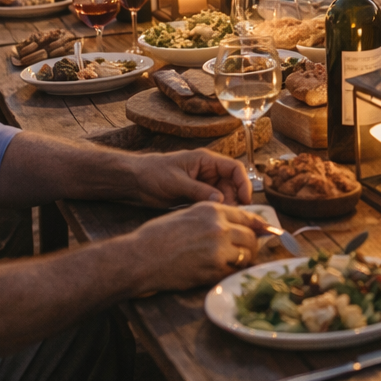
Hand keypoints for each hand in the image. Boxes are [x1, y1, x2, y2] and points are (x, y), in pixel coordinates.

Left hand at [126, 149, 253, 207]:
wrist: (134, 180)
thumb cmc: (153, 173)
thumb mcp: (176, 181)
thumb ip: (198, 190)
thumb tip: (220, 200)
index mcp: (205, 161)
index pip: (234, 168)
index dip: (243, 183)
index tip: (246, 200)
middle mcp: (207, 171)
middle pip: (231, 184)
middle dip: (234, 199)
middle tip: (231, 215)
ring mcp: (202, 184)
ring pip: (223, 195)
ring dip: (225, 206)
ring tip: (221, 219)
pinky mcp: (195, 195)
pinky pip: (211, 202)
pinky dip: (214, 210)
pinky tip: (212, 219)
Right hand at [130, 202, 269, 292]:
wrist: (142, 256)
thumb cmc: (159, 235)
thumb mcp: (188, 215)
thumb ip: (212, 217)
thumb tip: (232, 224)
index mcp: (212, 209)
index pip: (246, 216)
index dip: (259, 226)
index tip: (266, 231)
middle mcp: (219, 227)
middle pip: (250, 237)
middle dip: (253, 245)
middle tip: (249, 251)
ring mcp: (218, 250)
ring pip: (246, 255)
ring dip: (245, 260)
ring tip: (236, 262)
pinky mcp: (213, 270)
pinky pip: (234, 272)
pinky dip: (234, 273)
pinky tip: (226, 272)